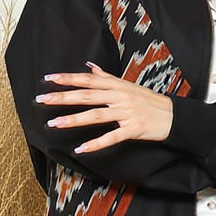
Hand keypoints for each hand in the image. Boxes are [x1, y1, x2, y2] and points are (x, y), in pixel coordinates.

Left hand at [35, 62, 173, 151]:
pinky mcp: (133, 130)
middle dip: (63, 98)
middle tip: (43, 100)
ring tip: (55, 124)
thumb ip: (107, 78)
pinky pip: (112, 137)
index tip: (49, 79)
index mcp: (117, 85)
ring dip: (74, 120)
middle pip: (87, 96)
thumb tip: (91, 67)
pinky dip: (96, 143)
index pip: (88, 80)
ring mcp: (126, 113)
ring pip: (96, 116)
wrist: (173, 116)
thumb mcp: (129, 85)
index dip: (68, 79)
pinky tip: (81, 148)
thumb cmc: (149, 101)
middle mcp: (120, 97)